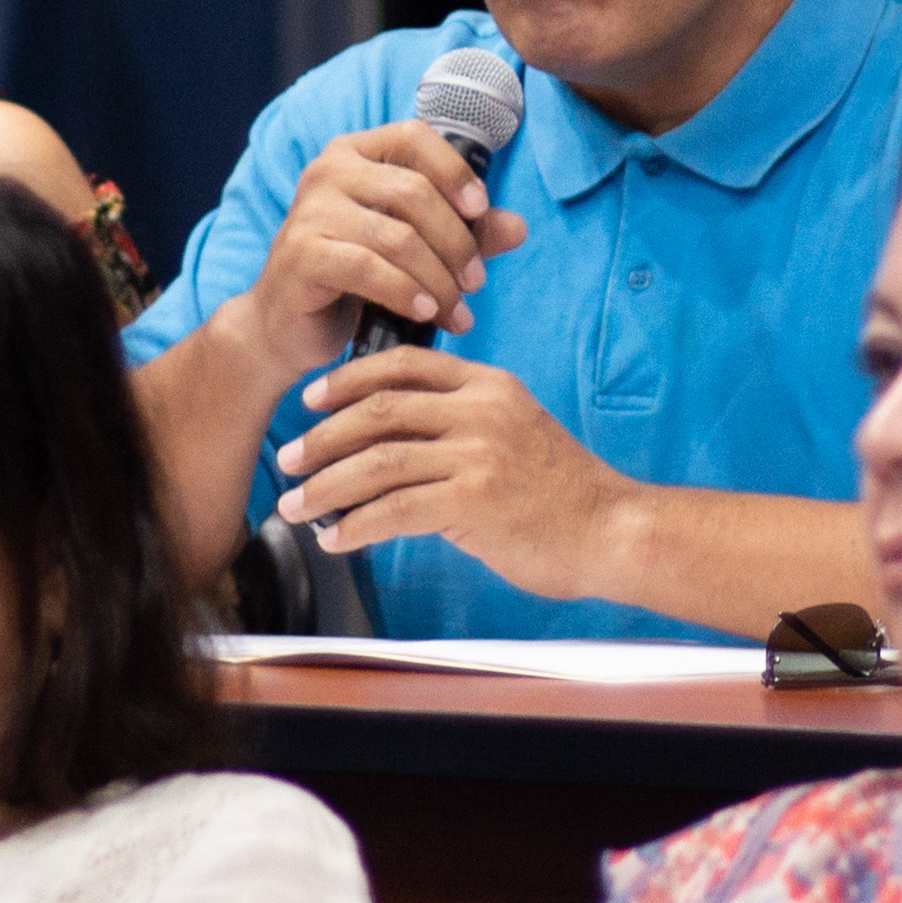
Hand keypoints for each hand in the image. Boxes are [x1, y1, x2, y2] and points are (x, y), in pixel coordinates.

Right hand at [242, 126, 529, 377]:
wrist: (285, 325)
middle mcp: (328, 171)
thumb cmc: (354, 279)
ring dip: (438, 278)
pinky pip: (369, 268)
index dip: (455, 170)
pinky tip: (425, 313)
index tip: (482, 209)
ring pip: (397, 236)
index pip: (415, 137)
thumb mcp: (415, 250)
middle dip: (457, 242)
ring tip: (457, 311)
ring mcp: (309, 210)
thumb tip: (519, 228)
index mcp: (356, 153)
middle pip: (413, 192)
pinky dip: (406, 293)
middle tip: (477, 282)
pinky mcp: (300, 253)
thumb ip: (464, 234)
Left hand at [277, 347, 634, 595]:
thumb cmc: (563, 492)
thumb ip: (463, 424)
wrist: (612, 530)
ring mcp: (478, 453)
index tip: (312, 399)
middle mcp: (481, 410)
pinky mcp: (474, 500)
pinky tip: (338, 537)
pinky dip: (356, 525)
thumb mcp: (517, 431)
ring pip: (377, 462)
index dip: (348, 380)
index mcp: (489, 385)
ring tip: (297, 505)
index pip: (404, 365)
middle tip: (289, 459)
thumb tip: (394, 443)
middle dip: (321, 437)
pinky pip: (394, 509)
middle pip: (378, 410)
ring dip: (326, 485)